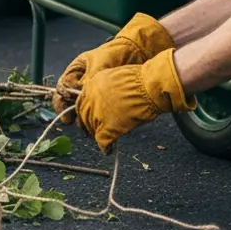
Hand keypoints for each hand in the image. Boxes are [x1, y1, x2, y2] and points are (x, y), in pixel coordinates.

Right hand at [53, 13, 173, 121]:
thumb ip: (90, 77)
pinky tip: (95, 122)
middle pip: (67, 98)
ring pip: (80, 105)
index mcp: (75, 71)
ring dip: (79, 115)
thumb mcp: (99, 63)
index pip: (63, 86)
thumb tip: (81, 92)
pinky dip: (93, 115)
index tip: (66, 104)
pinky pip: (94, 107)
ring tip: (82, 125)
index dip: (62, 96)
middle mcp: (80, 81)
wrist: (134, 53)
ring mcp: (91, 90)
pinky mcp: (103, 97)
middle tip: (68, 120)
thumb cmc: (114, 53)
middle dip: (67, 110)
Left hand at [75, 48, 195, 153]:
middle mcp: (91, 99)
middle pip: (84, 116)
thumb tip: (107, 100)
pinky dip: (105, 147)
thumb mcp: (115, 78)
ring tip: (103, 141)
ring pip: (92, 128)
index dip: (84, 113)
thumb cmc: (140, 80)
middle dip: (88, 125)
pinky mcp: (109, 126)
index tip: (87, 118)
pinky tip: (108, 150)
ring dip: (96, 135)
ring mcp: (99, 113)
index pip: (81, 103)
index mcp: (91, 86)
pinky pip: (103, 140)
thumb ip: (105, 89)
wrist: (149, 86)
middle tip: (93, 132)